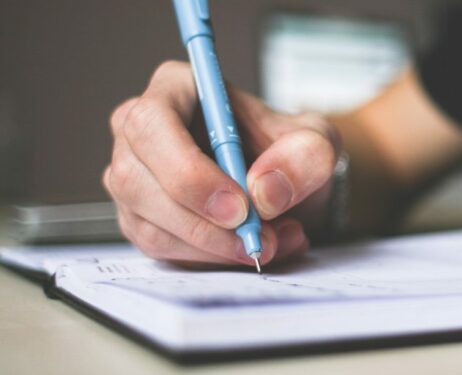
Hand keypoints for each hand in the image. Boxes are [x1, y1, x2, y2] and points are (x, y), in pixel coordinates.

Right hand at [103, 61, 339, 266]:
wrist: (286, 184)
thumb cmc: (289, 150)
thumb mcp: (317, 142)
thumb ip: (305, 156)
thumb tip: (265, 191)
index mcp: (175, 88)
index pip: (152, 124)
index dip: (188, 171)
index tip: (239, 207)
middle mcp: (140, 131)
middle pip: (136, 181)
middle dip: (202, 223)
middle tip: (258, 240)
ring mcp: (133, 178)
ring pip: (149, 225)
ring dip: (214, 248)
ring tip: (272, 242)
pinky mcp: (141, 220)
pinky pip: (163, 251)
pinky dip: (212, 260)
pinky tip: (251, 249)